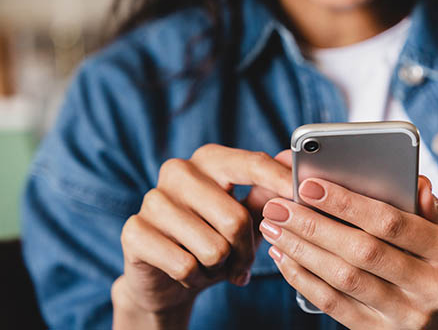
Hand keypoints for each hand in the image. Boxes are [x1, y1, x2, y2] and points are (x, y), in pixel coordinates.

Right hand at [113, 145, 291, 325]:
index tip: (302, 195)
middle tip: (241, 262)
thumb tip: (293, 162)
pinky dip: (195, 279)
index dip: (280, 181)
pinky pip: (185, 265)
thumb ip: (268, 191)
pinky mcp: (134, 231)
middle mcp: (178, 171)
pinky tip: (189, 273)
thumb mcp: (246, 216)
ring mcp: (153, 199)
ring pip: (212, 247)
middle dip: (245, 251)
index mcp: (209, 159)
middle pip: (235, 218)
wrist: (166, 277)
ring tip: (212, 265)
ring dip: (220, 268)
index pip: (252, 163)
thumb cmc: (213, 238)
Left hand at [259, 151, 437, 329]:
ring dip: (302, 250)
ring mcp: (404, 315)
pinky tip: (285, 257)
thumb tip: (417, 182)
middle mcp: (431, 287)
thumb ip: (426, 207)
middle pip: (362, 251)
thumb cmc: (432, 265)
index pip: (391, 222)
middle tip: (278, 207)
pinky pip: (333, 304)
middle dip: (314, 225)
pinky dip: (303, 278)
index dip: (347, 203)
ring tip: (274, 228)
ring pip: (343, 279)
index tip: (309, 185)